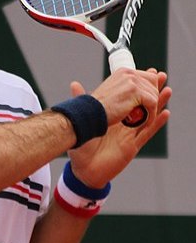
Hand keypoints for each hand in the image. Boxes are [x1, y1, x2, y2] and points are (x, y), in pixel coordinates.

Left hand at [68, 70, 171, 187]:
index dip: (137, 87)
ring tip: (167, 90)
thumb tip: (75, 84)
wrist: (83, 170)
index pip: (128, 100)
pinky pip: (146, 134)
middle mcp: (123, 125)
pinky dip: (155, 124)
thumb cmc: (82, 148)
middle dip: (152, 90)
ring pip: (148, 117)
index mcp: (112, 118)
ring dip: (158, 104)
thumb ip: (81, 104)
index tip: (146, 72)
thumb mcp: (81, 124)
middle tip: (161, 75)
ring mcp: (129, 136)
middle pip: (141, 105)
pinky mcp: (131, 147)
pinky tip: (165, 113)